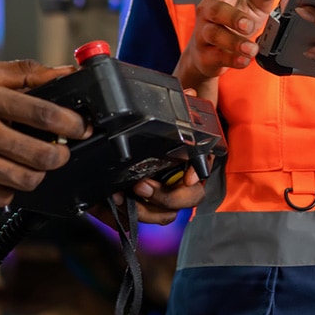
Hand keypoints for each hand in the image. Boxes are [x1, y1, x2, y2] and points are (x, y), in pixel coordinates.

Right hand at [0, 60, 88, 207]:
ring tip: (37, 163)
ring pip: (23, 181)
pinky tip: (8, 176)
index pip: (42, 113)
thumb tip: (65, 72)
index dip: (71, 123)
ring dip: (39, 174)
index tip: (82, 127)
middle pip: (39, 155)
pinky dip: (11, 190)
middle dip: (62, 154)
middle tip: (63, 149)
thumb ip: (22, 72)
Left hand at [109, 83, 209, 222]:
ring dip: (146, 210)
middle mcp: (179, 183)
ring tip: (123, 195)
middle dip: (166, 196)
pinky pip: (140, 221)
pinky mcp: (140, 210)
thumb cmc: (144, 135)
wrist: (112, 152)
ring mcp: (161, 200)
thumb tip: (189, 93)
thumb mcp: (158, 120)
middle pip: (189, 199)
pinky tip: (115, 203)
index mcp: (187, 159)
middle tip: (142, 185)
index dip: (197, 174)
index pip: (202, 169)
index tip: (189, 177)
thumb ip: (176, 106)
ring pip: (166, 216)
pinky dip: (127, 215)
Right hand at [178, 0, 287, 92]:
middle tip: (249, 25)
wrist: (211, 53)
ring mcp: (204, 34)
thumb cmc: (233, 23)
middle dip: (234, 17)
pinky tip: (243, 60)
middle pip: (216, 10)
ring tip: (251, 48)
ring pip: (214, 34)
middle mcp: (208, 12)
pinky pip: (215, 56)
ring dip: (234, 42)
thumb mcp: (253, 6)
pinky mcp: (205, 55)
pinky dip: (231, 59)